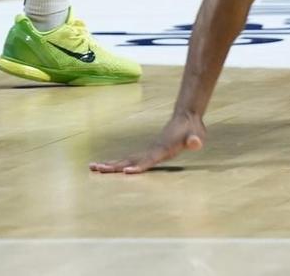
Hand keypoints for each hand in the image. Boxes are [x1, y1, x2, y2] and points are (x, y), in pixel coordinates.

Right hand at [89, 112, 205, 174]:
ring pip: (126, 159)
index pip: (149, 160)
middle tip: (95, 168)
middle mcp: (152, 149)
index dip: (139, 166)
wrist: (186, 117)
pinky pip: (130, 160)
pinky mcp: (148, 152)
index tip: (126, 172)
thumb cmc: (192, 130)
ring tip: (92, 167)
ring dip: (110, 165)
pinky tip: (109, 168)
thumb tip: (195, 142)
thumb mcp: (197, 135)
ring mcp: (148, 150)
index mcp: (163, 149)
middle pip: (130, 159)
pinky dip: (118, 165)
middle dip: (113, 166)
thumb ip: (195, 140)